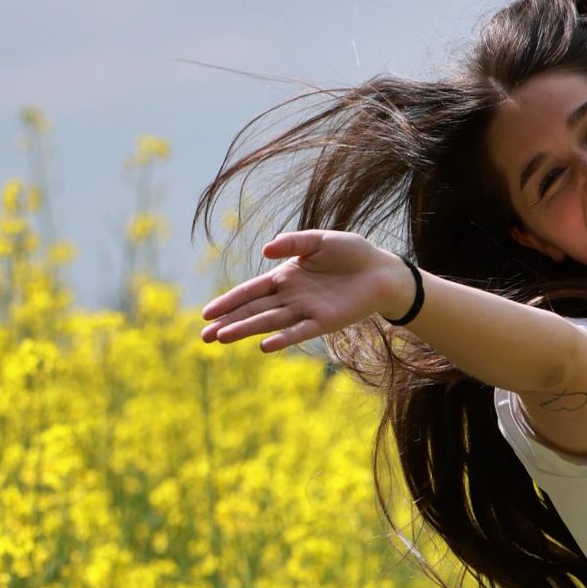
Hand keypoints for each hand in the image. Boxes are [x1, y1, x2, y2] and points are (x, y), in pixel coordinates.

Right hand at [202, 227, 411, 351]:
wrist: (382, 271)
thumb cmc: (351, 253)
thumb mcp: (320, 240)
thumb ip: (293, 243)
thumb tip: (266, 251)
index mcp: (285, 276)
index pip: (250, 291)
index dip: (228, 302)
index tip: (207, 314)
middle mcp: (291, 296)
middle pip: (253, 311)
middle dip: (228, 323)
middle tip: (204, 337)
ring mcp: (305, 311)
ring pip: (269, 323)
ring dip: (246, 331)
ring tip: (222, 340)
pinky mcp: (323, 322)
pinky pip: (298, 332)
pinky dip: (282, 339)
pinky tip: (263, 347)